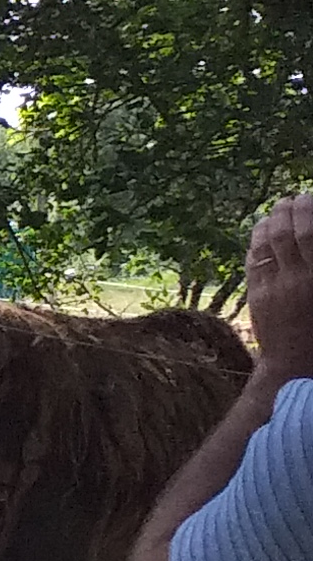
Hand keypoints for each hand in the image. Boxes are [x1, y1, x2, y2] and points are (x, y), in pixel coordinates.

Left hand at [251, 193, 312, 371]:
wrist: (298, 364)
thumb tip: (307, 236)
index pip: (311, 232)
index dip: (309, 208)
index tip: (311, 196)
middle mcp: (298, 279)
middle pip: (288, 231)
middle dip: (291, 208)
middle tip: (296, 198)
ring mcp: (274, 286)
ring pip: (267, 241)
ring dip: (273, 218)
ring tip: (281, 207)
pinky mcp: (256, 295)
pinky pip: (254, 258)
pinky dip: (259, 238)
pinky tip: (265, 227)